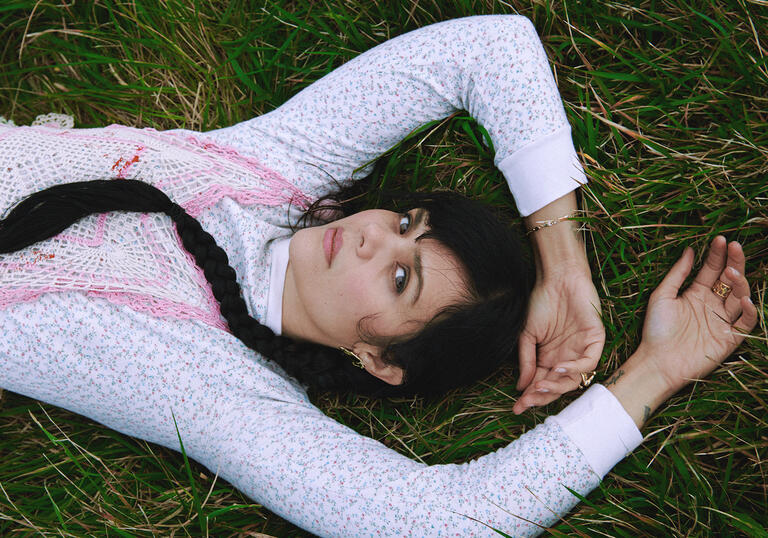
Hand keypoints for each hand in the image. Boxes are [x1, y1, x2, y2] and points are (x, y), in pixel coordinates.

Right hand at [513, 268, 604, 413]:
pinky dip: (574, 369)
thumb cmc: (540, 302)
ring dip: (556, 386)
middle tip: (527, 402)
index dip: (530, 396)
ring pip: (573, 380)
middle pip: (557, 386)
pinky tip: (557, 368)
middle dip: (542, 396)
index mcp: (549, 359)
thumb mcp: (526, 334)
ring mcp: (581, 351)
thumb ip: (525, 359)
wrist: (557, 279)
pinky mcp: (595, 341)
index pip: (541, 383)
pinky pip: (588, 363)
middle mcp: (566, 359)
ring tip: (540, 385)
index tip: (517, 407)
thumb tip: (521, 386)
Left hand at [599, 236, 757, 427]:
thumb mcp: (662, 296)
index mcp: (695, 293)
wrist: (657, 362)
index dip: (717, 254)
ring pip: (739, 297)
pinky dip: (749, 311)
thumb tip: (689, 250)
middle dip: (734, 262)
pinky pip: (745, 322)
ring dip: (739, 283)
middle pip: (729, 280)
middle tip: (734, 247)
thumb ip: (677, 274)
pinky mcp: (729, 338)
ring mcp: (721, 321)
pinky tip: (744, 298)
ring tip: (732, 272)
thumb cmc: (655, 329)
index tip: (721, 239)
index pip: (712, 269)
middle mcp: (711, 305)